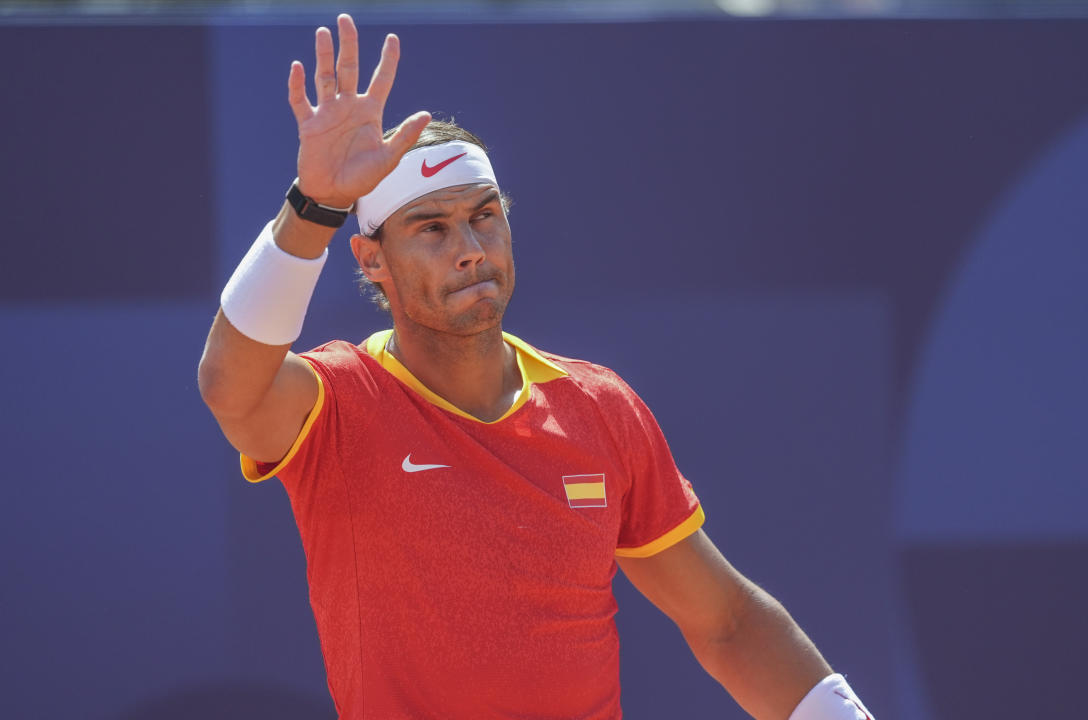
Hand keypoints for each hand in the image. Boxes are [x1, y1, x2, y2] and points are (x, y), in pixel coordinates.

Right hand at [288, 14, 430, 208]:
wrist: (333, 194)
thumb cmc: (362, 178)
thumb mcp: (388, 158)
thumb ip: (405, 136)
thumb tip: (426, 114)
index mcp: (370, 112)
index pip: (381, 79)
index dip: (387, 59)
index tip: (392, 38)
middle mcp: (349, 107)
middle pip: (349, 68)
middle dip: (348, 44)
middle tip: (345, 18)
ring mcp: (327, 113)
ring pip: (324, 77)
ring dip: (323, 55)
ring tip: (323, 32)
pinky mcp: (308, 124)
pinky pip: (301, 100)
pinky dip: (297, 85)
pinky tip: (298, 67)